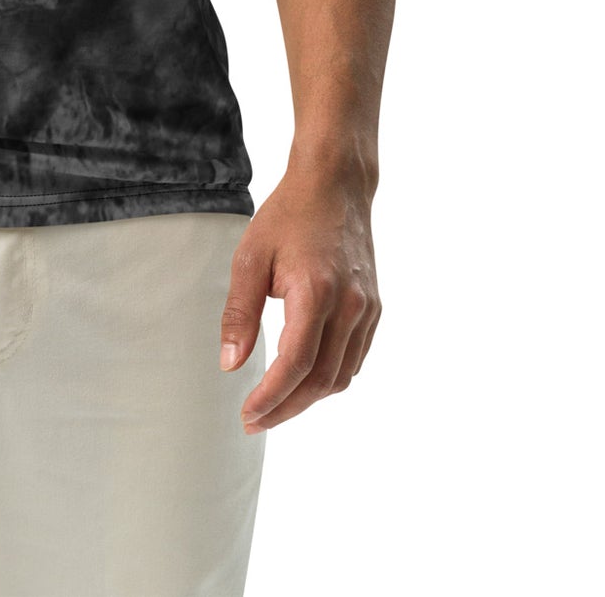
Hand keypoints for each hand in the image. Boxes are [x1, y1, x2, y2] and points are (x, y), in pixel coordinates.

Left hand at [217, 165, 379, 433]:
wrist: (335, 185)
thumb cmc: (289, 215)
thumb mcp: (250, 256)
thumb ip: (240, 312)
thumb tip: (230, 363)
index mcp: (317, 291)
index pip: (296, 364)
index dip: (272, 397)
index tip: (248, 414)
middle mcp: (350, 306)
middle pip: (321, 380)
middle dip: (287, 407)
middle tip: (255, 420)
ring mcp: (367, 309)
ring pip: (342, 376)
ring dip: (309, 398)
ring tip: (275, 405)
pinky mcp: (374, 308)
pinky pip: (355, 359)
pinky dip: (330, 378)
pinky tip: (305, 380)